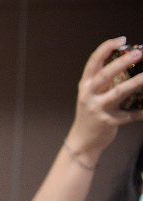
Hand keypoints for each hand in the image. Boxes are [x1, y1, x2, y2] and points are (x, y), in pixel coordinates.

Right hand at [66, 37, 142, 162]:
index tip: (121, 39)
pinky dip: (141, 111)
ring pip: (118, 93)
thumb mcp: (91, 95)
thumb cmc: (91, 113)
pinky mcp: (108, 122)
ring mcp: (98, 109)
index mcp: (85, 86)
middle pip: (105, 76)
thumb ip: (104, 81)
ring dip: (135, 83)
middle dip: (122, 63)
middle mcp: (89, 96)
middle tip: (139, 53)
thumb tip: (128, 61)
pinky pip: (129, 115)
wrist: (82, 141)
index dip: (106, 48)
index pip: (93, 62)